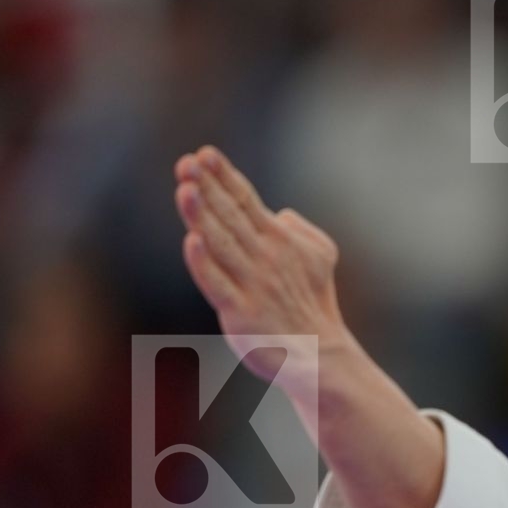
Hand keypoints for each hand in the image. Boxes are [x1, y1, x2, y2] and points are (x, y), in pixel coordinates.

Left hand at [172, 145, 348, 393]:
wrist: (321, 355)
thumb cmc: (314, 304)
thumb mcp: (321, 256)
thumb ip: (300, 230)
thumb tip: (279, 214)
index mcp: (280, 240)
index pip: (246, 200)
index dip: (224, 176)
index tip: (203, 153)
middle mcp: (265, 257)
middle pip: (230, 215)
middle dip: (208, 186)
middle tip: (187, 162)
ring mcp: (252, 284)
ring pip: (221, 243)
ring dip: (202, 215)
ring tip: (185, 188)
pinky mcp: (241, 313)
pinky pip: (218, 284)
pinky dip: (204, 263)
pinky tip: (192, 241)